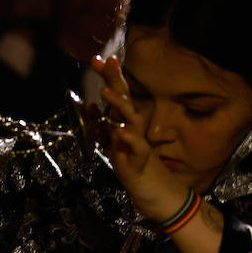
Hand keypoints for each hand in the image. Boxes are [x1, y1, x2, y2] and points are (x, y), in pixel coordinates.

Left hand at [92, 55, 189, 221]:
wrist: (157, 194)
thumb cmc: (136, 167)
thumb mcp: (116, 145)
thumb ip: (106, 126)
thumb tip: (93, 108)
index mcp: (127, 123)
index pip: (119, 95)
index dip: (109, 77)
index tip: (97, 58)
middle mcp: (134, 129)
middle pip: (125, 99)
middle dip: (114, 80)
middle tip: (104, 61)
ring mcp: (138, 144)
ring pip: (130, 120)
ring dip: (119, 104)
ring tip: (105, 91)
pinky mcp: (140, 162)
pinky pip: (136, 149)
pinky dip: (129, 139)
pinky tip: (120, 130)